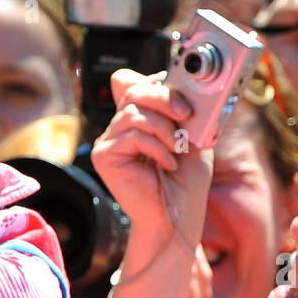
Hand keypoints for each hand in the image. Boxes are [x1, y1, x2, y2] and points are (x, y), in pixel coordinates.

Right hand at [90, 70, 212, 256]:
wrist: (177, 216)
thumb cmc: (186, 182)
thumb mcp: (193, 135)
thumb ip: (182, 108)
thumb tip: (171, 81)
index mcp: (138, 122)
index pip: (137, 84)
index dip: (157, 83)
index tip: (184, 98)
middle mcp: (120, 129)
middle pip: (132, 90)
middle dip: (164, 97)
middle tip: (186, 114)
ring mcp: (109, 143)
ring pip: (132, 112)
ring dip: (163, 128)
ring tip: (178, 147)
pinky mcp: (104, 156)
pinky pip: (131, 134)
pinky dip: (155, 146)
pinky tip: (166, 164)